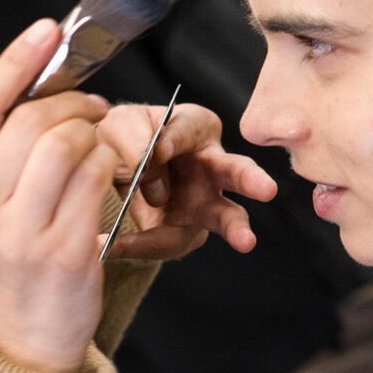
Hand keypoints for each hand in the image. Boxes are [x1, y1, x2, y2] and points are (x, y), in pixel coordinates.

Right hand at [0, 18, 120, 372]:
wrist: (22, 340)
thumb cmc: (8, 261)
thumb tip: (39, 75)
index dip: (13, 62)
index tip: (45, 32)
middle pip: (28, 122)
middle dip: (69, 103)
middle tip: (90, 107)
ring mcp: (18, 234)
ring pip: (65, 143)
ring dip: (92, 131)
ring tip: (97, 143)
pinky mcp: (63, 250)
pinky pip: (96, 175)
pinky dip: (110, 162)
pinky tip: (107, 172)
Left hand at [97, 101, 276, 260]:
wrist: (106, 172)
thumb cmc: (123, 140)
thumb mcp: (120, 125)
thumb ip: (133, 137)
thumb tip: (149, 165)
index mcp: (197, 129)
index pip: (189, 129)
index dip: (174, 140)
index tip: (158, 149)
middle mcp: (210, 167)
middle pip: (236, 172)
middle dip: (252, 180)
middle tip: (267, 189)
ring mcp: (202, 203)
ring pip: (223, 217)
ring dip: (235, 228)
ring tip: (247, 241)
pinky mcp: (182, 231)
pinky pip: (169, 241)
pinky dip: (142, 245)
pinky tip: (113, 247)